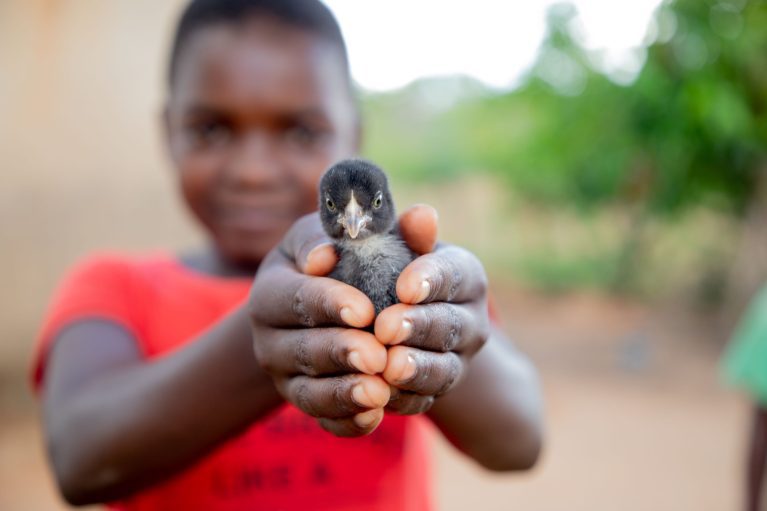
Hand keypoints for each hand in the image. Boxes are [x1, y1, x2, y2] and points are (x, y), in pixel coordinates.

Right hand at [249, 210, 423, 436]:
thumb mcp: (341, 235)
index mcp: (272, 289)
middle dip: (339, 352)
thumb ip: (348, 228)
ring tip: (378, 393)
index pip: (293, 298)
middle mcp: (270, 337)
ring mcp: (285, 374)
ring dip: (343, 394)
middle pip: (299, 349)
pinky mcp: (305, 401)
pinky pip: (322, 419)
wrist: (334, 302)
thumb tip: (327, 250)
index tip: (365, 310)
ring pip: (308, 391)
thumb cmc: (341, 257)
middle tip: (378, 356)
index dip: (327, 304)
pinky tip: (374, 417)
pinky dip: (346, 421)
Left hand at [374, 234, 490, 415]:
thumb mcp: (384, 242)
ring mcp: (456, 360)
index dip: (432, 279)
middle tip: (386, 327)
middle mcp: (470, 319)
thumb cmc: (383, 266)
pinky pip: (423, 401)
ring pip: (443, 369)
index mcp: (463, 273)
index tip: (405, 285)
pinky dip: (402, 399)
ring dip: (417, 369)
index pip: (455, 273)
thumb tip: (404, 221)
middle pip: (452, 324)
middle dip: (420, 327)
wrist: (391, 316)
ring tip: (390, 366)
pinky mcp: (436, 392)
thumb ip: (391, 231)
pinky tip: (377, 395)